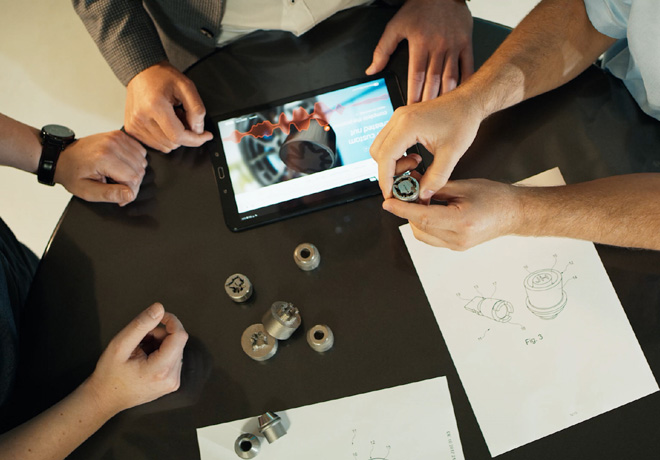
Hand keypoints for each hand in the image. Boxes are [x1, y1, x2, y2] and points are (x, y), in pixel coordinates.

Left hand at [55, 130, 146, 205]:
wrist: (62, 156)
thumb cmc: (72, 173)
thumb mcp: (87, 191)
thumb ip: (110, 194)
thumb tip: (130, 195)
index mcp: (103, 158)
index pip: (133, 178)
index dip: (130, 192)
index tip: (120, 198)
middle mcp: (112, 144)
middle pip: (139, 170)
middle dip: (132, 183)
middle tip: (117, 188)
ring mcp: (116, 137)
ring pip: (142, 161)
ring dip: (134, 172)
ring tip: (118, 176)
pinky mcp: (119, 135)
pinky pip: (139, 151)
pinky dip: (134, 161)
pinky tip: (122, 166)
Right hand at [86, 303, 188, 413]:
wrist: (104, 399)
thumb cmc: (109, 374)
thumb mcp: (119, 345)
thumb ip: (141, 325)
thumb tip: (159, 308)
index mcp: (161, 370)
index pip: (179, 336)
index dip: (171, 321)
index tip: (158, 316)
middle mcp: (172, 379)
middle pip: (176, 342)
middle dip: (159, 334)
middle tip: (138, 340)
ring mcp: (173, 383)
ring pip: (174, 349)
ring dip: (159, 343)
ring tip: (138, 352)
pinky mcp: (171, 383)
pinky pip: (172, 359)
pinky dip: (160, 353)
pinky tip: (143, 360)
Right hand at [125, 61, 213, 151]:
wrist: (141, 71)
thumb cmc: (162, 76)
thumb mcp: (186, 86)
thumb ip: (196, 109)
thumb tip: (198, 130)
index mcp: (154, 106)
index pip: (178, 136)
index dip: (195, 140)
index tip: (206, 136)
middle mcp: (141, 118)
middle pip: (172, 143)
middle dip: (185, 134)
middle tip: (183, 116)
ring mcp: (134, 125)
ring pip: (165, 147)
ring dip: (174, 136)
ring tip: (172, 117)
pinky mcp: (131, 129)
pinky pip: (155, 144)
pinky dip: (164, 137)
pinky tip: (164, 122)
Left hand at [366, 0, 472, 102]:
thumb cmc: (419, 7)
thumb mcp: (395, 25)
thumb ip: (382, 50)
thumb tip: (371, 70)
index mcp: (420, 43)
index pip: (416, 75)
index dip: (413, 94)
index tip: (411, 109)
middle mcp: (438, 46)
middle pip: (434, 80)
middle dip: (429, 101)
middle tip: (426, 118)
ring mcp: (454, 46)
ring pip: (451, 76)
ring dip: (446, 96)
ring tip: (442, 112)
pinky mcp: (466, 43)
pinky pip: (468, 66)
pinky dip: (466, 81)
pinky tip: (462, 95)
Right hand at [370, 90, 481, 198]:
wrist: (468, 102)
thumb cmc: (462, 120)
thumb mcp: (452, 153)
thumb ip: (436, 177)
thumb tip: (422, 194)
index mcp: (407, 125)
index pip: (385, 157)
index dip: (385, 179)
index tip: (390, 193)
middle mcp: (399, 119)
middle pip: (377, 152)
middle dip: (389, 171)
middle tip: (408, 177)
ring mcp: (398, 118)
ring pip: (381, 147)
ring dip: (393, 163)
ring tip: (416, 164)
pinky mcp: (401, 120)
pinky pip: (388, 142)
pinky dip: (396, 155)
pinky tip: (414, 157)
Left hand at [382, 179, 521, 249]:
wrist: (515, 213)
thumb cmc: (495, 197)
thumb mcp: (464, 186)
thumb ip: (436, 188)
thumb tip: (414, 187)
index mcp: (461, 222)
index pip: (423, 217)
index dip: (403, 209)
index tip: (388, 202)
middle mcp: (458, 238)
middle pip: (419, 227)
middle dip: (409, 211)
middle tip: (408, 193)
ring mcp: (457, 246)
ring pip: (423, 234)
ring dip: (416, 218)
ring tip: (423, 200)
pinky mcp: (457, 247)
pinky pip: (432, 237)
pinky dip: (426, 224)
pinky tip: (431, 209)